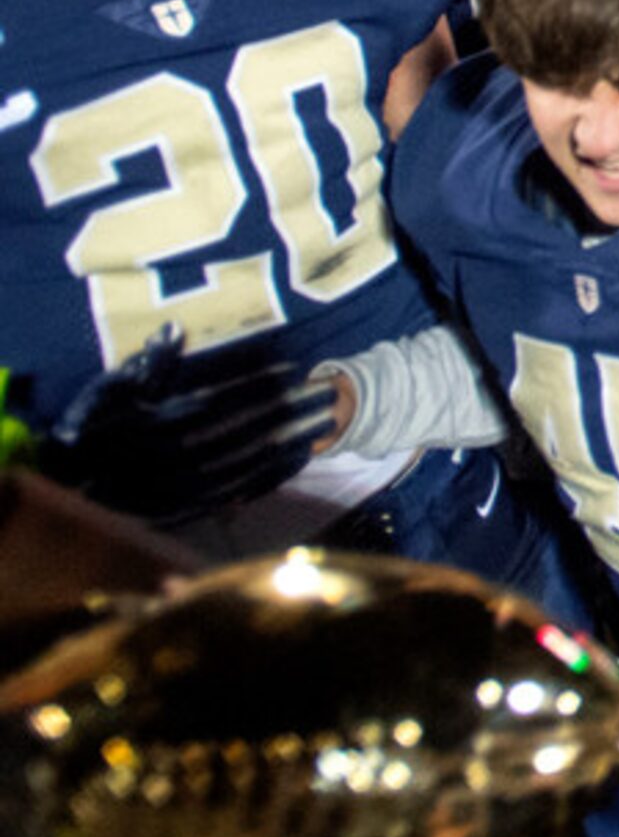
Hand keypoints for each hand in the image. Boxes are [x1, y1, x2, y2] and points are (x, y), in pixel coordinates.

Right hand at [44, 325, 336, 520]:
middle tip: (330, 392)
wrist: (69, 486)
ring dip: (295, 440)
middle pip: (250, 429)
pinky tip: (300, 460)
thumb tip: (175, 330)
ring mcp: (191, 484)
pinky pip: (244, 489)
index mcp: (165, 423)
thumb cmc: (89, 430)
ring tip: (328, 423)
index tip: (295, 368)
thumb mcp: (110, 391)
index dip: (262, 383)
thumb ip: (149, 365)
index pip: (225, 399)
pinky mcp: (193, 507)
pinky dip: (275, 474)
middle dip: (294, 409)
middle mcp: (184, 455)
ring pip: (255, 460)